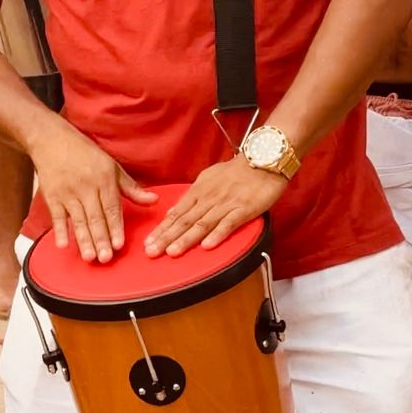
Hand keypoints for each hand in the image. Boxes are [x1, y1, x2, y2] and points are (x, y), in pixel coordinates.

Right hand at [31, 121, 156, 263]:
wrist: (52, 140)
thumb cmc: (85, 154)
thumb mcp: (112, 167)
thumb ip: (131, 188)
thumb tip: (154, 200)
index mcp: (104, 180)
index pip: (112, 208)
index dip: (115, 228)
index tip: (119, 245)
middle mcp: (86, 187)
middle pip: (95, 217)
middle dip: (101, 239)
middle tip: (106, 259)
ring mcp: (68, 192)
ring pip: (78, 220)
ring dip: (84, 240)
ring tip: (89, 258)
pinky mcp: (52, 196)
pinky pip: (57, 216)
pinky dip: (59, 230)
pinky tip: (63, 245)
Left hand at [144, 154, 285, 257]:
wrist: (263, 160)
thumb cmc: (236, 171)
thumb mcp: (208, 179)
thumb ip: (191, 197)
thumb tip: (173, 212)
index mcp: (199, 191)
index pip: (176, 213)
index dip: (162, 229)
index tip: (148, 243)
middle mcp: (208, 199)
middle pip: (184, 220)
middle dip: (166, 237)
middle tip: (151, 252)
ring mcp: (226, 204)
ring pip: (202, 224)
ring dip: (186, 239)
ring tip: (172, 252)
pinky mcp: (244, 209)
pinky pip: (228, 223)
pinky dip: (217, 235)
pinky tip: (206, 246)